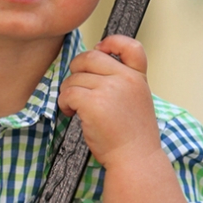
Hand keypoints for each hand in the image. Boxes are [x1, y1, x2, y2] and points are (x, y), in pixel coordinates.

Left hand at [57, 35, 159, 168]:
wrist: (135, 159)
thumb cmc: (132, 138)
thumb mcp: (137, 102)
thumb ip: (122, 84)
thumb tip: (93, 72)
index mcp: (138, 78)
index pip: (131, 46)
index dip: (112, 42)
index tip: (101, 49)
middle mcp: (126, 79)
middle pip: (90, 57)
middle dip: (77, 70)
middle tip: (76, 88)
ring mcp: (110, 89)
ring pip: (75, 77)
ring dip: (69, 92)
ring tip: (76, 108)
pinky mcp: (93, 103)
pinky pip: (68, 93)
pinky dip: (64, 103)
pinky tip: (71, 113)